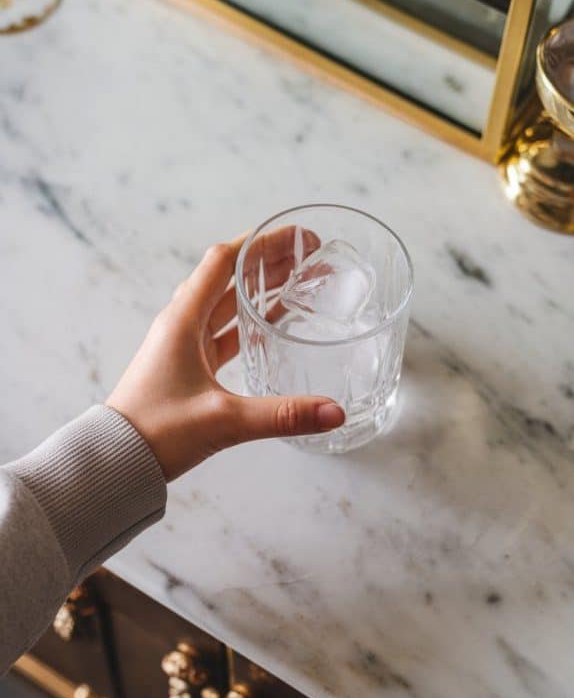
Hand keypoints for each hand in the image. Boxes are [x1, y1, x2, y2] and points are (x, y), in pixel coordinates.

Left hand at [106, 232, 344, 480]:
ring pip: (226, 303)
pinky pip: (222, 331)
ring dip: (260, 288)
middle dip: (268, 261)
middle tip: (308, 255)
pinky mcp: (186, 366)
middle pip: (228, 277)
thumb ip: (282, 414)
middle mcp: (181, 324)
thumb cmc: (155, 433)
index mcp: (183, 320)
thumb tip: (333, 412)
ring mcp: (182, 344)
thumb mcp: (224, 421)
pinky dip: (248, 321)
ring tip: (298, 280)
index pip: (223, 262)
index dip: (260, 242)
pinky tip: (272, 324)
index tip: (296, 236)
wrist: (115, 461)